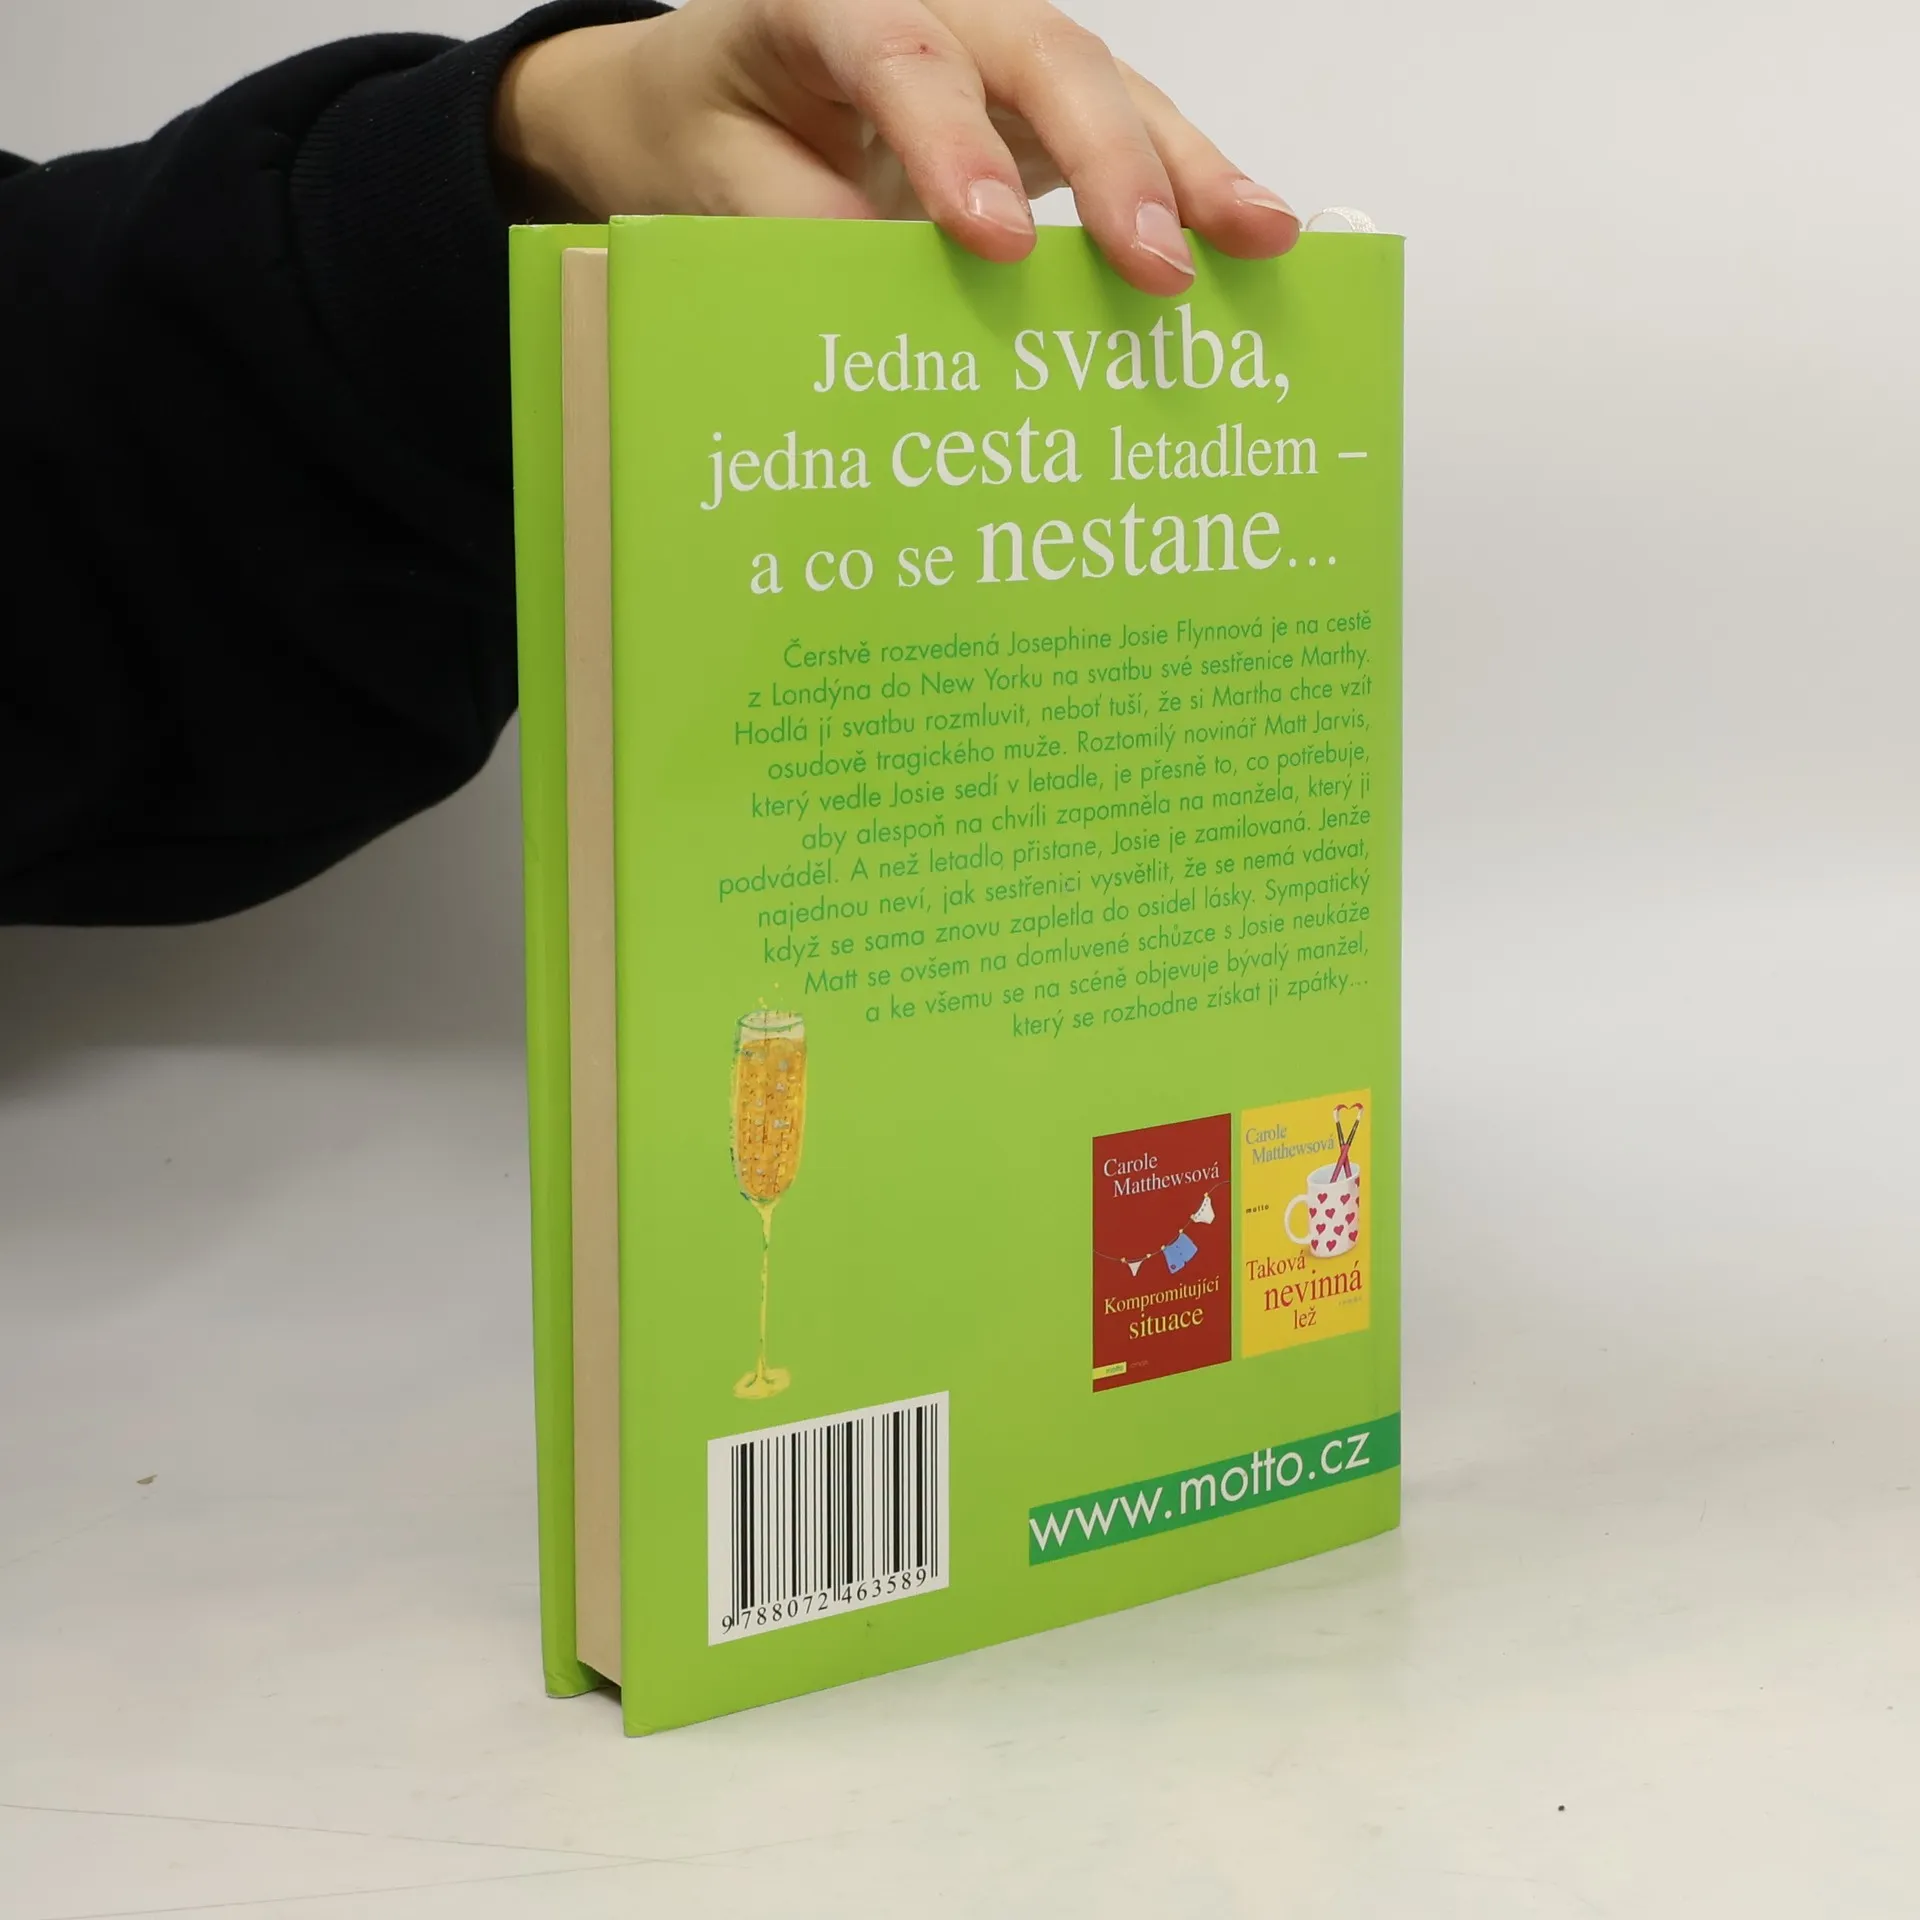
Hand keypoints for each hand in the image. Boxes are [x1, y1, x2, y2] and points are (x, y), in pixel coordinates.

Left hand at [493, 0, 1297, 294]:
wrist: (717, 94)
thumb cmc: (717, 130)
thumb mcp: (716, 185)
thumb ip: (795, 229)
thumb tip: (892, 302)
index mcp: (830, 5)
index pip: (904, 55)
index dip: (955, 146)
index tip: (994, 241)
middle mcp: (940, 3)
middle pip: (1044, 59)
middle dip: (1110, 166)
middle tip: (1155, 266)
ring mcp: (1005, 48)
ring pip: (1110, 88)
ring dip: (1189, 171)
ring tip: (1262, 238)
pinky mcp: (1045, 102)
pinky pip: (1127, 131)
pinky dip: (1188, 187)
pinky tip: (1251, 238)